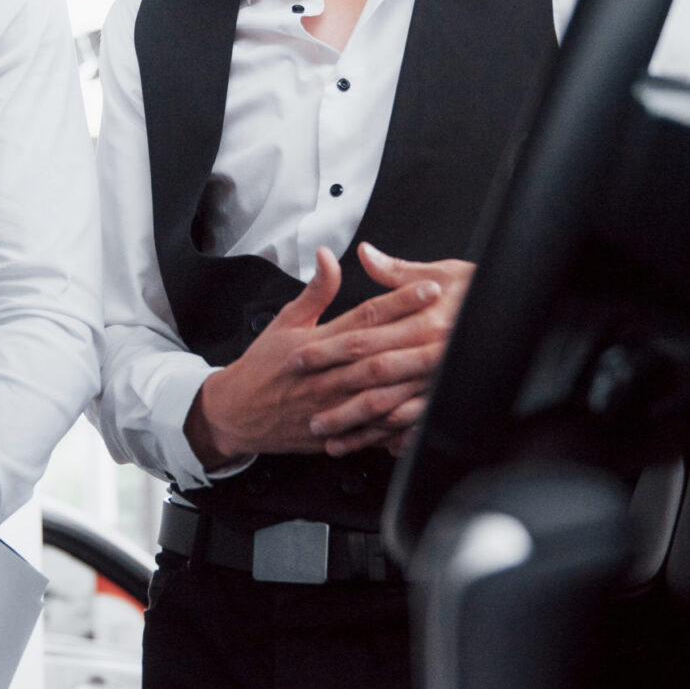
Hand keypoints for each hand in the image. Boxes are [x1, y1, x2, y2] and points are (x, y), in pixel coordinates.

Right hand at [183, 246, 450, 468]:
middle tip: (451, 320)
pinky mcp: (336, 432)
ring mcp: (332, 406)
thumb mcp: (286, 321)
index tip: (428, 288)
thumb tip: (328, 256)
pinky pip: (373, 430)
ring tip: (446, 366)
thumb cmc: (263, 366)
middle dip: (418, 336)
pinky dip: (399, 423)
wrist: (237, 413)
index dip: (399, 301)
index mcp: (317, 343)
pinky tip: (424, 412)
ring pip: (381, 393)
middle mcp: (327, 374)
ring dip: (415, 380)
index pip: (365, 317)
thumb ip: (315, 290)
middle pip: (379, 352)